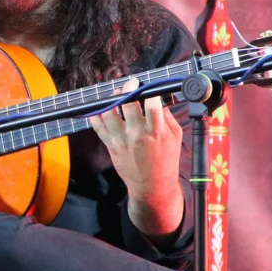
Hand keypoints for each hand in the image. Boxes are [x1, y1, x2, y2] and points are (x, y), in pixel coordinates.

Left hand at [89, 77, 183, 234]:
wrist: (152, 187)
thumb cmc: (166, 161)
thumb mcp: (175, 137)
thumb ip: (167, 116)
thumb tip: (157, 98)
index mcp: (157, 131)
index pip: (151, 103)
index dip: (148, 91)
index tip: (146, 86)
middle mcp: (137, 134)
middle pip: (127, 104)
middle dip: (128, 88)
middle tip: (130, 83)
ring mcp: (121, 140)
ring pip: (108, 112)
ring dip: (110, 99)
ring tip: (115, 94)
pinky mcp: (111, 146)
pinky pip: (98, 126)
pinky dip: (95, 114)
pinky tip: (99, 107)